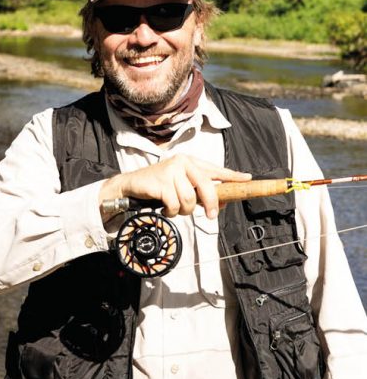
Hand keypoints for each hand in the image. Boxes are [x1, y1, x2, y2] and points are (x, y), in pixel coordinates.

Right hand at [99, 155, 251, 219]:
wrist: (131, 185)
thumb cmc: (159, 187)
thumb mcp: (181, 187)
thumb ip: (200, 193)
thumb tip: (222, 204)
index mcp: (190, 162)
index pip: (215, 170)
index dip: (232, 176)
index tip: (247, 179)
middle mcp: (182, 163)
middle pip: (207, 186)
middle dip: (211, 204)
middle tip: (211, 216)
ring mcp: (171, 171)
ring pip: (190, 199)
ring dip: (183, 211)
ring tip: (174, 208)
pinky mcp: (161, 181)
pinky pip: (175, 204)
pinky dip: (171, 212)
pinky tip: (164, 208)